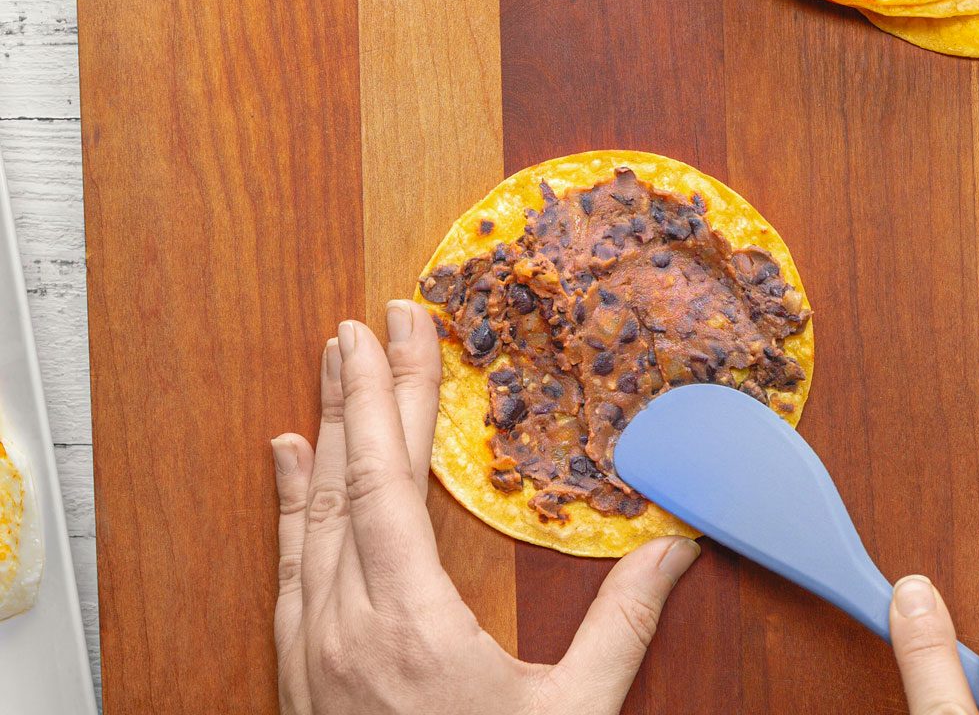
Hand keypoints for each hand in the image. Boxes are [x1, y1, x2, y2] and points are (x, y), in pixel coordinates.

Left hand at [270, 301, 700, 714]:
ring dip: (326, 433)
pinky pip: (289, 564)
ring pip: (312, 515)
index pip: (394, 479)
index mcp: (411, 625)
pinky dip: (289, 504)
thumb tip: (675, 550)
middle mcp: (346, 624)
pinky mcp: (298, 670)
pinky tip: (288, 462)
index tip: (401, 329)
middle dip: (362, 392)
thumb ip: (621, 628)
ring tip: (332, 368)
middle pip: (350, 480)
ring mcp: (312, 648)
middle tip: (369, 322)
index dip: (396, 395)